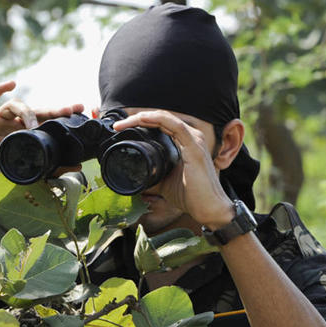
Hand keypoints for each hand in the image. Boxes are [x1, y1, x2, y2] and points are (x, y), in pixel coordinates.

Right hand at [0, 81, 83, 182]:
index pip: (45, 122)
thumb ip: (50, 169)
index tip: (80, 111)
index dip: (61, 115)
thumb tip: (78, 167)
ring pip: (16, 105)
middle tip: (70, 109)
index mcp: (24, 136)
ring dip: (26, 113)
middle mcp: (13, 125)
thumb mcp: (26, 172)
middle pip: (36, 111)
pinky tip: (11, 84)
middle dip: (53, 109)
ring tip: (32, 127)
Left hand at [112, 110, 233, 228]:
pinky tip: (142, 120)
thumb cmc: (191, 196)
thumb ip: (150, 175)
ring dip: (142, 117)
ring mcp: (194, 139)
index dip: (140, 122)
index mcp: (184, 142)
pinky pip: (174, 125)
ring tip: (123, 124)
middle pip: (160, 118)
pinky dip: (156, 120)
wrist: (208, 209)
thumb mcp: (163, 183)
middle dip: (136, 118)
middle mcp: (191, 136)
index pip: (160, 124)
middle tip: (117, 126)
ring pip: (164, 118)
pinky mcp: (194, 146)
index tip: (121, 129)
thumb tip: (130, 177)